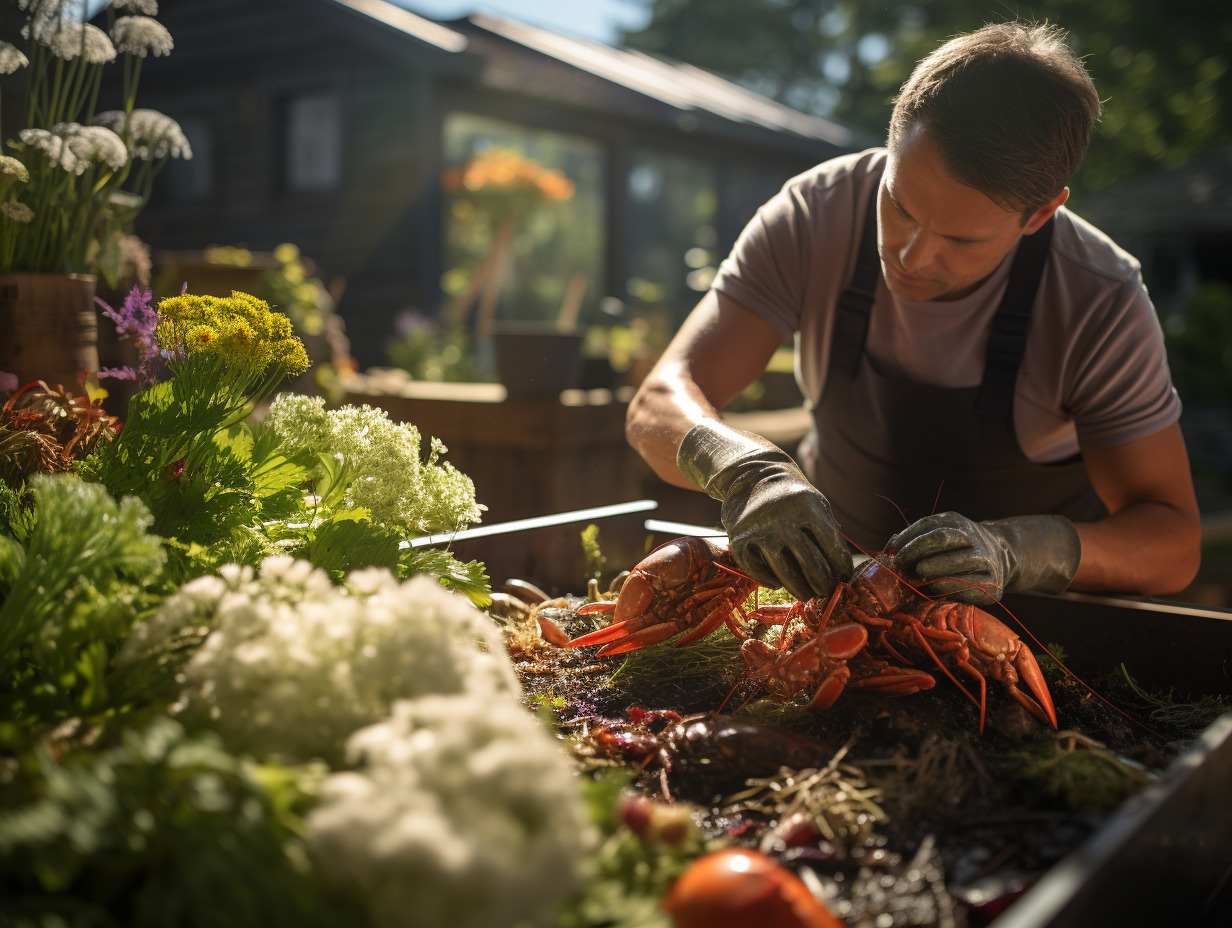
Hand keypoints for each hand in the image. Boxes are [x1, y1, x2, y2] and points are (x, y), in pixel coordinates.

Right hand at [677, 421, 852, 601]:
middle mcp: (782, 520)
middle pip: (811, 566)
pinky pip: (758, 572)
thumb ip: (828, 531)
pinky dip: (770, 581)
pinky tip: (779, 583)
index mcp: (806, 507)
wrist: (750, 475)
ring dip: (800, 590)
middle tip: (826, 592)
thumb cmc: (791, 494)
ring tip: (807, 594)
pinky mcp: (739, 541)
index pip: (832, 548)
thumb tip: (841, 571)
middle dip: (823, 585)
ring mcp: (758, 531)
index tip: (843, 578)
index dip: (841, 569)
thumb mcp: (815, 503)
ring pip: (786, 575)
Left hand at [891, 512, 1081, 604]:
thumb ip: (918, 539)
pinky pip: (969, 587)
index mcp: (956, 523)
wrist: (1002, 556)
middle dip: (917, 551)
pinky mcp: (994, 585)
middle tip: (902, 564)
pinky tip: (932, 591)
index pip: (931, 526)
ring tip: (915, 578)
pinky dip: (947, 589)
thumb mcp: (942, 534)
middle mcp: (973, 538)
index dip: (910, 538)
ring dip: (932, 571)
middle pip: (943, 539)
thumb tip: (891, 549)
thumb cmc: (957, 548)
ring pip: (957, 563)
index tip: (895, 552)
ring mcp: (986, 560)